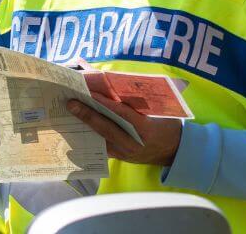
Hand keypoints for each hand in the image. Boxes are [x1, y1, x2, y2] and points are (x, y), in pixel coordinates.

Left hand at [67, 92, 181, 165]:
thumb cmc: (166, 126)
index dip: (105, 103)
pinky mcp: (120, 158)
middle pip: (106, 127)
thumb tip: (112, 87)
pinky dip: (91, 135)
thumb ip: (136, 104)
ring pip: (100, 137)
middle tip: (71, 103)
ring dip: (85, 124)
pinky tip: (79, 127)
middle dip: (87, 114)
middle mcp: (133, 143)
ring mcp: (125, 153)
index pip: (122, 114)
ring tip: (72, 112)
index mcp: (145, 129)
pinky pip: (102, 146)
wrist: (174, 151)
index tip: (90, 93)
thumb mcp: (155, 112)